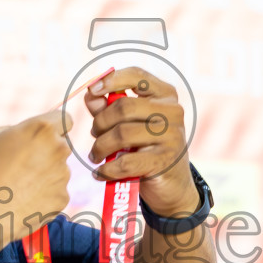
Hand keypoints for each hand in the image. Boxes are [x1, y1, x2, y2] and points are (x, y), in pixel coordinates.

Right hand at [0, 111, 71, 239]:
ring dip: (46, 174)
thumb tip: (19, 134)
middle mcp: (59, 149)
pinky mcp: (62, 198)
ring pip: (59, 170)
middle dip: (47, 152)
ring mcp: (63, 175)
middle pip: (61, 146)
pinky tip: (24, 199)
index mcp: (42, 129)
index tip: (42, 137)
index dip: (53, 128)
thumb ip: (8, 128)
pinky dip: (44, 195)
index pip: (65, 120)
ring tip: (19, 185)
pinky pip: (56, 192)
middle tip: (23, 164)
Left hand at [84, 67, 196, 214]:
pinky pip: (125, 162)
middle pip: (123, 107)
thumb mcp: (130, 125)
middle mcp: (172, 111)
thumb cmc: (147, 148)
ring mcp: (171, 136)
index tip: (92, 89)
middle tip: (94, 136)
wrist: (172, 185)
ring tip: (95, 156)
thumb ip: (109, 108)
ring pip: (121, 134)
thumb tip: (90, 94)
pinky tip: (100, 173)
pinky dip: (107, 169)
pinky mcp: (165, 160)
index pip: (137, 76)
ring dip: (100, 147)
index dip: (111, 80)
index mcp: (165, 95)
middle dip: (100, 122)